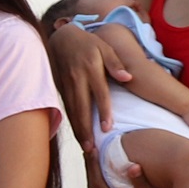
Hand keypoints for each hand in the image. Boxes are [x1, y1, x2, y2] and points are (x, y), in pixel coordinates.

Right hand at [45, 22, 125, 141]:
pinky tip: (78, 135)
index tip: (107, 128)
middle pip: (82, 108)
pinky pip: (67, 109)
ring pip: (72, 111)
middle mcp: (77, 79)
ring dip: (78, 131)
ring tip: (86, 148)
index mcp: (91, 69)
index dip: (103, 111)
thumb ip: (116, 63)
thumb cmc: (88, 43)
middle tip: (91, 149)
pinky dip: (72, 123)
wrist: (61, 38)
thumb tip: (128, 78)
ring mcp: (67, 85)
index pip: (99, 93)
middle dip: (86, 130)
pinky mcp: (60, 89)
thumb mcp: (105, 47)